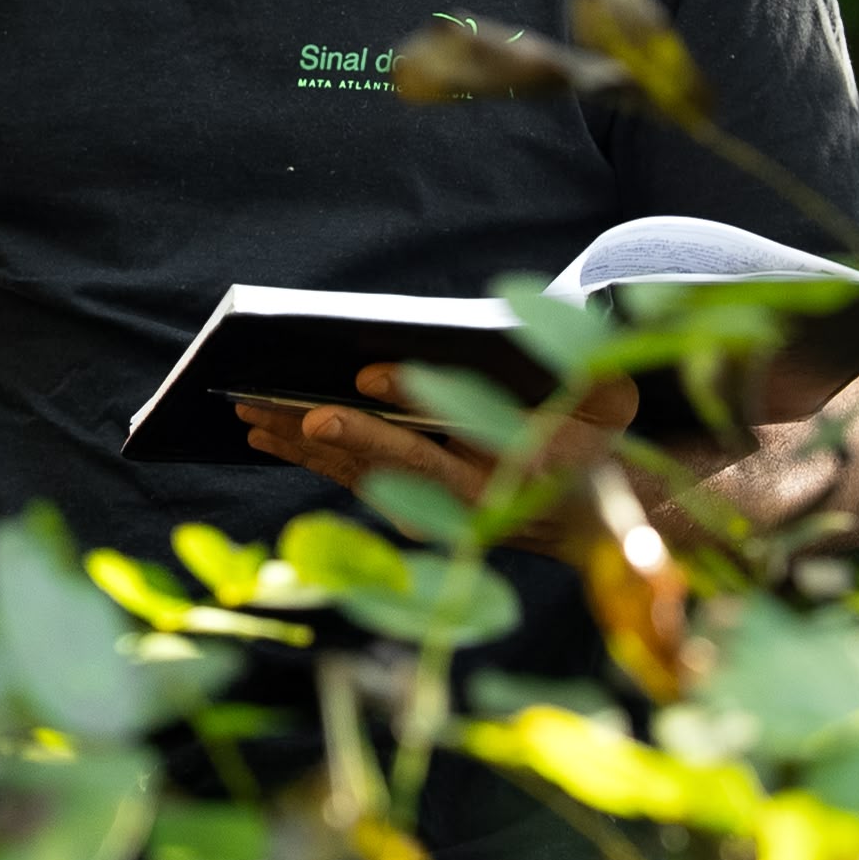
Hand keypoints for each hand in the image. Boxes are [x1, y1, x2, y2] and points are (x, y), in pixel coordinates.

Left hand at [239, 363, 639, 511]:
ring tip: (248, 412)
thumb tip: (561, 337)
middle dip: (330, 435)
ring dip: (300, 447)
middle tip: (274, 408)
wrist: (596, 522)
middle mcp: (466, 503)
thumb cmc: (601, 443)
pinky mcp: (413, 509)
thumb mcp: (610, 403)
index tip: (366, 374)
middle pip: (387, 465)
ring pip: (358, 476)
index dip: (407, 404)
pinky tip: (265, 432)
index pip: (451, 440)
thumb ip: (587, 379)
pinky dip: (307, 457)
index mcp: (512, 475)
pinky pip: (353, 481)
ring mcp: (435, 513)